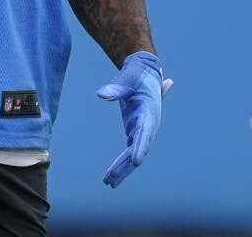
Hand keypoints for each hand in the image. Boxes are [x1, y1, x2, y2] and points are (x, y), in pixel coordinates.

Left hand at [96, 51, 171, 187]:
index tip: (136, 162)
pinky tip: (111, 176)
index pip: (146, 132)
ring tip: (108, 183)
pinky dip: (121, 163)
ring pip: (133, 152)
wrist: (145, 70)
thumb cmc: (137, 73)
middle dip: (126, 164)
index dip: (141, 146)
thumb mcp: (128, 77)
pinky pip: (129, 150)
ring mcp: (143, 128)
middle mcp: (150, 123)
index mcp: (150, 111)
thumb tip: (101, 95)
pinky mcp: (136, 130)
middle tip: (111, 179)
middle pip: (139, 147)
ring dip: (122, 168)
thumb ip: (116, 88)